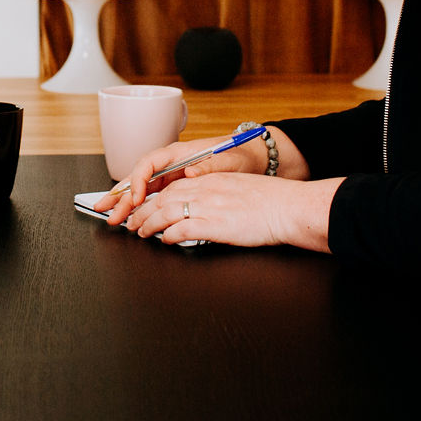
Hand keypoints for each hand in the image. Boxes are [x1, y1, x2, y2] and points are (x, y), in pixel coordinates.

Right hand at [97, 134, 269, 226]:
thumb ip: (210, 166)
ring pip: (143, 187)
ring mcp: (173, 173)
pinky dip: (140, 204)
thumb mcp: (229, 161)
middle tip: (105, 209)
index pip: (149, 163)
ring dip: (126, 201)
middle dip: (121, 193)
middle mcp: (173, 162)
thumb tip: (192, 172)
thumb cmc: (241, 154)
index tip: (136, 197)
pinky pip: (154, 194)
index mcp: (181, 152)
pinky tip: (131, 214)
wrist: (253, 155)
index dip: (139, 180)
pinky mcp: (177, 184)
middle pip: (140, 176)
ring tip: (110, 215)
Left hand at [124, 173, 340, 250]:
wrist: (288, 207)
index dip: (154, 197)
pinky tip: (165, 241)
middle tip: (133, 222)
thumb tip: (206, 205)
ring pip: (165, 212)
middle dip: (143, 210)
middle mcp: (205, 189)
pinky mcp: (213, 224)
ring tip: (141, 233)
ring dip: (149, 223)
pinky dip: (168, 235)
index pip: (173, 185)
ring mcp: (208, 206)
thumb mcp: (239, 189)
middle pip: (163, 197)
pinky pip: (181, 229)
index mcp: (211, 180)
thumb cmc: (271, 201)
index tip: (145, 206)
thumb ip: (219, 193)